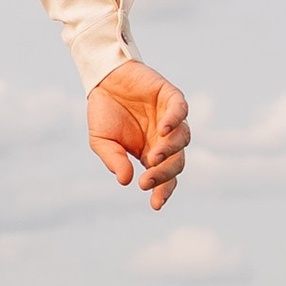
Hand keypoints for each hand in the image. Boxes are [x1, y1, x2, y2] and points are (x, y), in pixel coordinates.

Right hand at [89, 60, 189, 209]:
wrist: (103, 80)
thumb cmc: (104, 113)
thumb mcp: (102, 142)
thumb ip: (114, 160)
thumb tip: (125, 180)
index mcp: (151, 152)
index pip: (165, 177)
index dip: (163, 191)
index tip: (155, 204)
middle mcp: (165, 138)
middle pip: (177, 162)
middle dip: (164, 174)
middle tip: (146, 180)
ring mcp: (170, 118)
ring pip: (183, 138)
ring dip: (171, 150)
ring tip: (153, 157)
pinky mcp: (171, 97)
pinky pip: (181, 110)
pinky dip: (175, 120)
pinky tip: (163, 129)